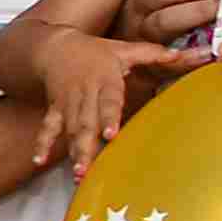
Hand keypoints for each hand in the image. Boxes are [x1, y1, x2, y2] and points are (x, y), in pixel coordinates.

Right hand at [29, 31, 191, 169]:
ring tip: (78, 173)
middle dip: (87, 146)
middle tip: (89, 169)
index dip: (109, 117)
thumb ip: (151, 54)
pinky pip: (48, 128)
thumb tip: (183, 54)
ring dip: (74, 152)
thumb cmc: (94, 50)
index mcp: (104, 80)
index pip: (108, 101)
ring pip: (70, 130)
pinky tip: (38, 160)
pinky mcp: (55, 110)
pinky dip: (42, 143)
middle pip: (86, 123)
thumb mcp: (123, 48)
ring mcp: (68, 105)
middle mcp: (84, 94)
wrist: (54, 47)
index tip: (111, 134)